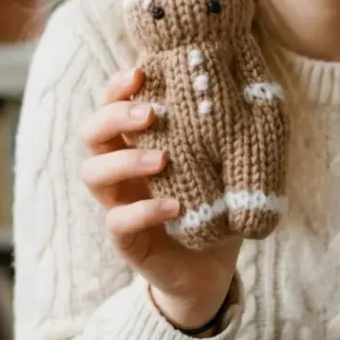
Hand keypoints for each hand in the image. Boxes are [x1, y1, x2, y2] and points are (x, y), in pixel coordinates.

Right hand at [79, 68, 240, 332]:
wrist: (211, 267)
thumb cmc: (216, 202)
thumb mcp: (224, 162)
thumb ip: (227, 131)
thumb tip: (248, 84)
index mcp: (138, 142)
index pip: (111, 105)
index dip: (117, 87)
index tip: (140, 72)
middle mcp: (120, 169)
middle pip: (91, 133)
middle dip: (114, 116)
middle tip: (151, 113)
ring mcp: (118, 203)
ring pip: (93, 174)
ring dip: (125, 160)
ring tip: (163, 160)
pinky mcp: (126, 240)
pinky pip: (118, 222)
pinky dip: (144, 211)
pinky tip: (175, 206)